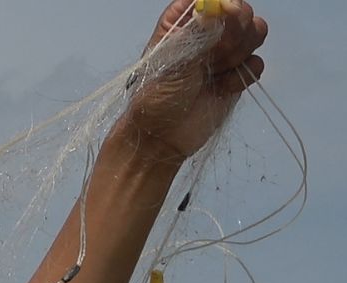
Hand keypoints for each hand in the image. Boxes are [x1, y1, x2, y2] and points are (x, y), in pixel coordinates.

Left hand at [127, 0, 267, 161]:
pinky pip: (257, 62)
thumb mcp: (173, 62)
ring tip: (215, 71)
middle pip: (241, 10)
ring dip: (239, 52)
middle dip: (235, 30)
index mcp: (180, 24)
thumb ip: (200, 34)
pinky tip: (221, 88)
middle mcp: (205, 34)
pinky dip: (243, 75)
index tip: (225, 13)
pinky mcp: (236, 74)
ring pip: (255, 32)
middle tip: (217, 53)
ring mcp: (223, 53)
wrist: (162, 138)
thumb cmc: (156, 98)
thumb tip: (224, 7)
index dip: (222, 2)